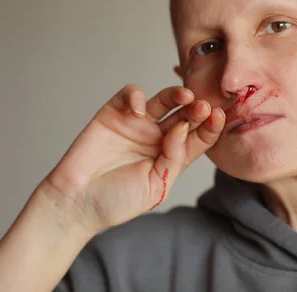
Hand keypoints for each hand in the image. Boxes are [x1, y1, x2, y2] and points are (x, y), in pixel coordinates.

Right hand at [43, 84, 224, 232]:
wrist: (77, 202)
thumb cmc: (117, 201)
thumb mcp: (156, 186)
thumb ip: (173, 158)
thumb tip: (183, 128)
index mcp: (172, 156)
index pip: (198, 137)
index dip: (211, 126)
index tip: (219, 118)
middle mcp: (157, 137)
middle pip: (185, 115)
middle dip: (197, 110)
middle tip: (204, 107)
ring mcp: (137, 124)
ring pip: (163, 100)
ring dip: (176, 94)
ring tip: (185, 97)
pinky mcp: (115, 114)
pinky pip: (131, 95)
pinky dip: (138, 97)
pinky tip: (141, 111)